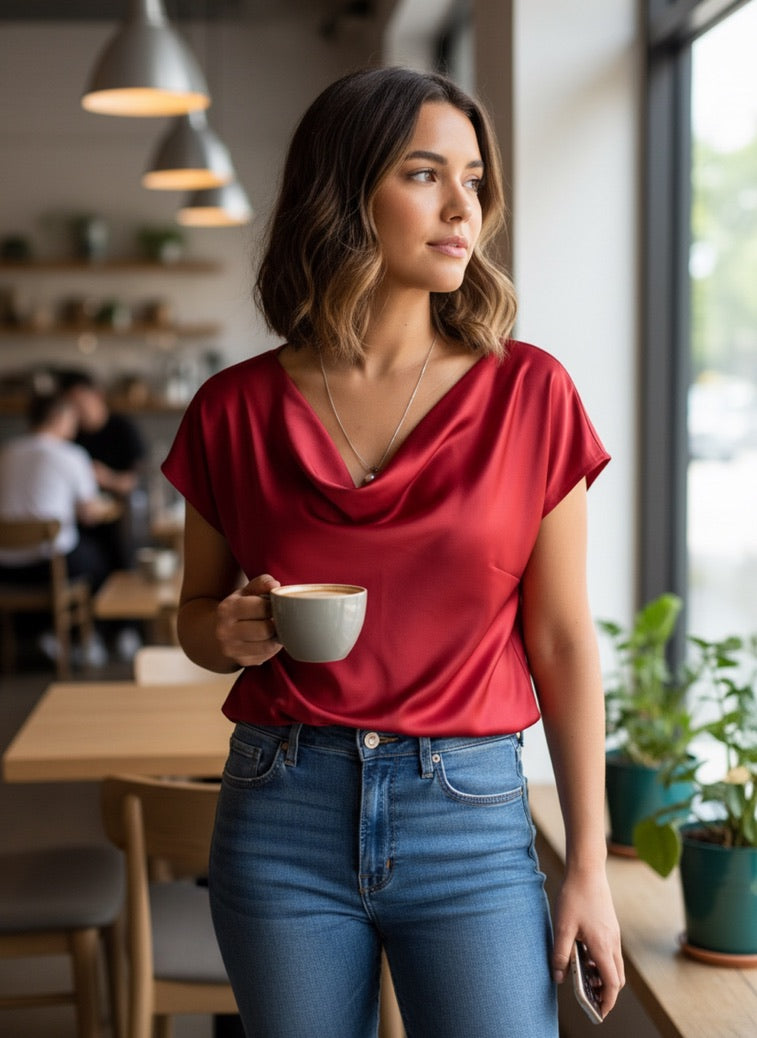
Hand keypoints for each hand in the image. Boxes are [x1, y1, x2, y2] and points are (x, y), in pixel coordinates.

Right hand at [215, 573, 281, 666]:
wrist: (215, 632)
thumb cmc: (239, 608)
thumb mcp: (246, 591)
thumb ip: (261, 583)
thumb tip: (275, 585)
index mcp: (227, 609)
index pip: (261, 607)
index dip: (274, 605)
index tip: (275, 605)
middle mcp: (225, 631)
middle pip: (265, 629)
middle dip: (276, 623)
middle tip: (278, 618)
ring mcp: (232, 649)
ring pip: (268, 645)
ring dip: (277, 637)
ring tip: (275, 629)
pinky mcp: (241, 661)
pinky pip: (266, 656)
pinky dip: (271, 647)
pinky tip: (268, 639)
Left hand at [551, 868, 624, 1018]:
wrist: (588, 870)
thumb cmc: (574, 897)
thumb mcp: (562, 927)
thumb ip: (560, 954)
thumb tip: (559, 977)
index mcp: (603, 947)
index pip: (611, 984)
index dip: (606, 1001)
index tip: (599, 1012)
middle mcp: (613, 943)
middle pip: (616, 978)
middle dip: (605, 992)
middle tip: (589, 999)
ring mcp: (614, 934)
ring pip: (614, 965)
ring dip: (603, 977)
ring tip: (584, 978)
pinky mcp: (611, 927)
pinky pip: (611, 953)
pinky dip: (602, 962)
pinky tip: (584, 956)